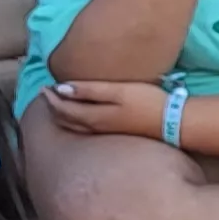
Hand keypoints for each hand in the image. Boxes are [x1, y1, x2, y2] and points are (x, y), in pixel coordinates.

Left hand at [39, 78, 165, 139]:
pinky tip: (82, 114)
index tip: (44, 87)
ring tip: (58, 104)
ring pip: (76, 126)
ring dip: (64, 115)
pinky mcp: (117, 132)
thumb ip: (90, 91)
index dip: (52, 98)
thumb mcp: (118, 91)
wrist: (174, 122)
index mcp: (93, 117)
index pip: (64, 110)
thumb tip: (61, 88)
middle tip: (46, 94)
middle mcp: (96, 128)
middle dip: (54, 108)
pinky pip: (87, 128)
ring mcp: (107, 132)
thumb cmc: (146, 102)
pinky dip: (76, 120)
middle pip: (67, 120)